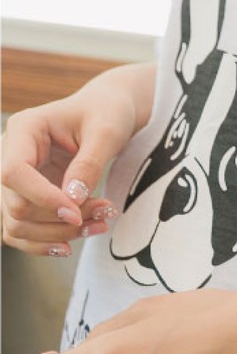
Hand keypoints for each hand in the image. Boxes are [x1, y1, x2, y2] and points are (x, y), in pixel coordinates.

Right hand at [1, 65, 152, 255]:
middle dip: (59, 219)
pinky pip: (22, 230)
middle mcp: (10, 154)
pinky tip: (75, 240)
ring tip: (99, 224)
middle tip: (105, 213)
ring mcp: (16, 179)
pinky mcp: (26, 196)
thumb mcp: (107, 131)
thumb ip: (89, 164)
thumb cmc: (108, 112)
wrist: (108, 112)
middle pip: (16, 204)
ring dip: (57, 234)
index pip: (13, 173)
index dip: (41, 198)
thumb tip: (71, 201)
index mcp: (25, 129)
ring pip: (17, 223)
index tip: (76, 213)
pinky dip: (47, 241)